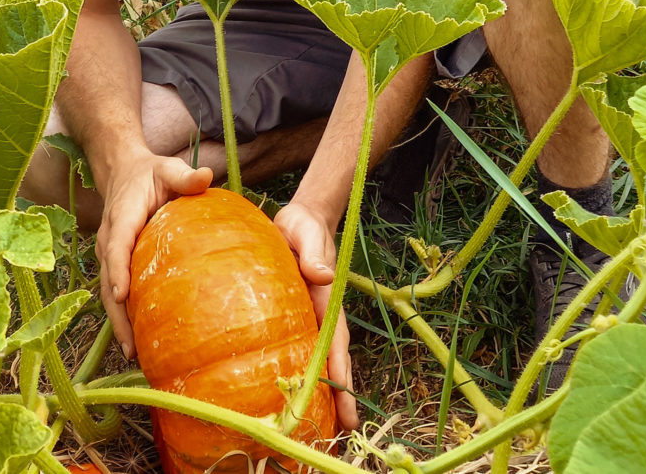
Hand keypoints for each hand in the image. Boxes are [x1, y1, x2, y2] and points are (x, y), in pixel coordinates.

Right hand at [96, 152, 212, 357]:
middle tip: (131, 346)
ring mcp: (109, 255)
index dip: (117, 271)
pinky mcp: (115, 264)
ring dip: (119, 323)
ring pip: (109, 294)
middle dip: (117, 314)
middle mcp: (110, 241)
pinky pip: (116, 293)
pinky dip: (123, 316)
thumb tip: (205, 177)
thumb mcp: (167, 169)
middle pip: (108, 281)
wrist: (123, 172)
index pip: (117, 247)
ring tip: (134, 354)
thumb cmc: (150, 174)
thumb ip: (185, 176)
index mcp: (122, 218)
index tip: (121, 295)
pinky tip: (138, 341)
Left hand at [274, 202, 357, 430]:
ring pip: (322, 358)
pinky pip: (306, 349)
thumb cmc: (301, 226)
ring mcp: (313, 318)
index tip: (344, 393)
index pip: (335, 338)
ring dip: (328, 389)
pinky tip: (303, 393)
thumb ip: (312, 252)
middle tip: (347, 426)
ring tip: (331, 424)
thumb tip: (321, 275)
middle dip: (342, 391)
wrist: (298, 220)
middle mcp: (323, 313)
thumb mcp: (305, 232)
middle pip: (334, 357)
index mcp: (325, 299)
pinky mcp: (300, 317)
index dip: (339, 367)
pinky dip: (310, 373)